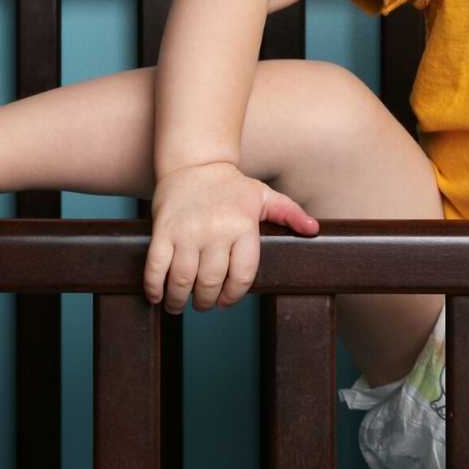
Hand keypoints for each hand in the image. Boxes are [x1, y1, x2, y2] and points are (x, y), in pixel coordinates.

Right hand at [144, 161, 318, 313]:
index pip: (242, 275)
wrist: (193, 163)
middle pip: (211, 281)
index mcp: (243, 226)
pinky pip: (156, 266)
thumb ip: (290, 213)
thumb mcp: (264, 196)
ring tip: (177, 305)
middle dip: (206, 301)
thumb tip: (314, 230)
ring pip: (183, 279)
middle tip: (202, 304)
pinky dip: (154, 286)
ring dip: (179, 300)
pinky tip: (156, 296)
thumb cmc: (231, 186)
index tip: (224, 301)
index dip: (233, 295)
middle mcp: (216, 231)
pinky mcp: (163, 230)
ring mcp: (187, 231)